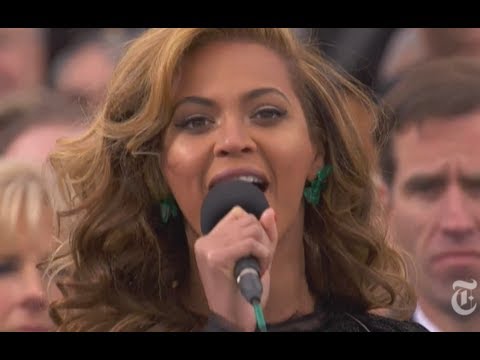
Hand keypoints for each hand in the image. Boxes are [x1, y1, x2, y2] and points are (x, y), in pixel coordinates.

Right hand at [194, 206, 277, 330]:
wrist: (235, 319)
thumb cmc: (244, 291)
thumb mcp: (257, 257)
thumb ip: (263, 234)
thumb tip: (269, 211)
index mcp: (210, 239)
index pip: (238, 214)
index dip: (256, 229)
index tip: (258, 251)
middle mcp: (205, 240)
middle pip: (247, 219)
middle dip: (263, 239)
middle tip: (261, 261)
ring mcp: (207, 248)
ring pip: (251, 229)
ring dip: (264, 248)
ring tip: (260, 267)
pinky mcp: (215, 258)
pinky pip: (250, 243)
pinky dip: (263, 255)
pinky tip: (260, 270)